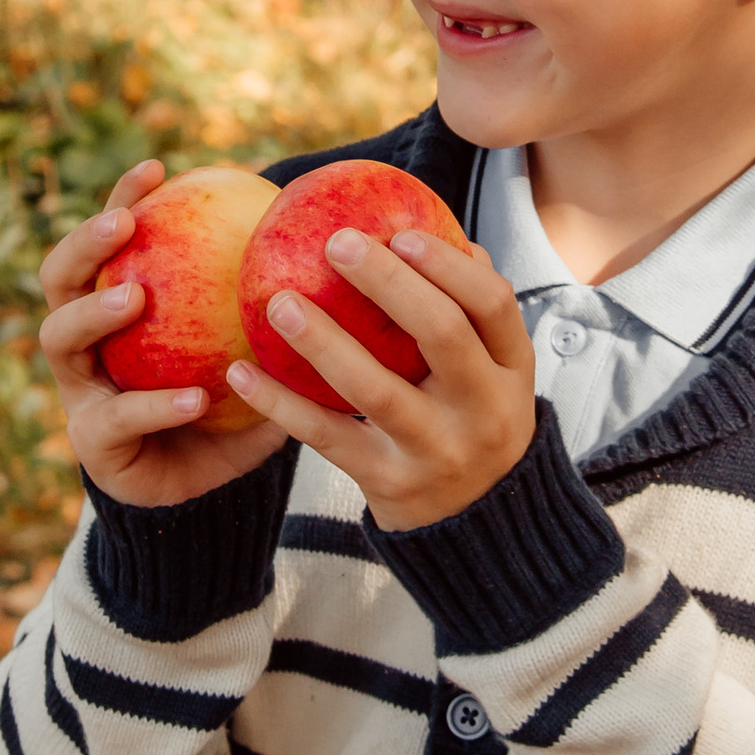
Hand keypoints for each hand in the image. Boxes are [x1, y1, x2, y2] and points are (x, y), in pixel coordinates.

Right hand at [37, 159, 290, 508]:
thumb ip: (273, 307)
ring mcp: (80, 392)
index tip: (159, 167)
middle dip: (84, 243)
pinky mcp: (93, 446)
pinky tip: (193, 396)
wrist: (202, 495)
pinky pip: (116, 419)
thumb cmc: (228, 408)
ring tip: (133, 298)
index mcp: (114, 308)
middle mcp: (85, 344)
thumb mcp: (253, 351)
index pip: (109, 240)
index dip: (123, 198)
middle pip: (58, 278)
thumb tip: (339, 246)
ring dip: (94, 312)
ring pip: (59, 340)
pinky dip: (155, 405)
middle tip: (123, 223)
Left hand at [227, 227, 537, 531]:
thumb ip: (470, 310)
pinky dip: (281, 404)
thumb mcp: (493, 370)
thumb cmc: (472, 418)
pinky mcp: (390, 483)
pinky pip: (328, 437)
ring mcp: (439, 450)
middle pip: (442, 334)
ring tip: (278, 303)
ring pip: (376, 389)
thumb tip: (433, 229)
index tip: (398, 233)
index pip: (493, 304)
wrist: (477, 524)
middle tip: (335, 242)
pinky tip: (242, 371)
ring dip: (323, 340)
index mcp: (511, 369)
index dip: (448, 264)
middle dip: (388, 282)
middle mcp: (484, 409)